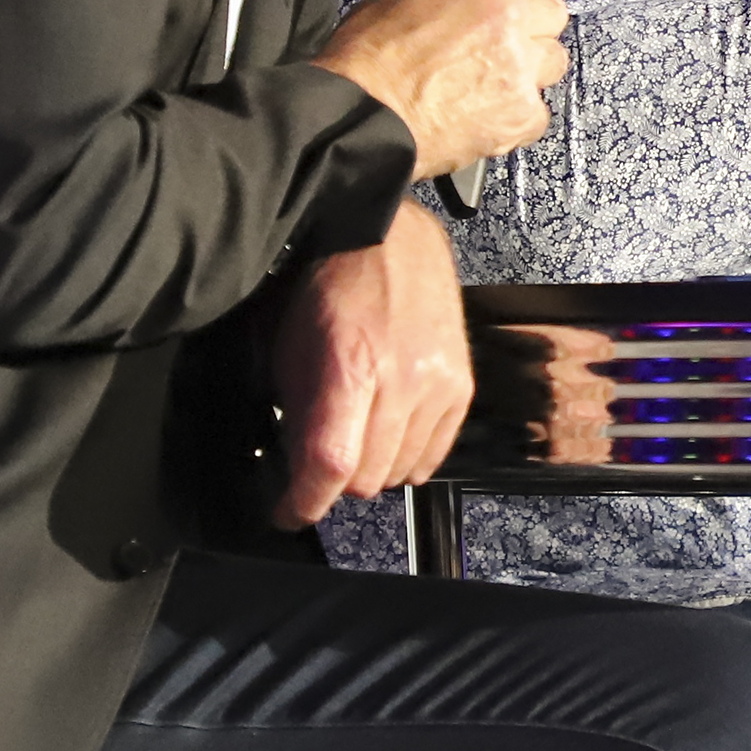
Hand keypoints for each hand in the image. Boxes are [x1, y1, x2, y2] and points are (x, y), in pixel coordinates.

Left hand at [269, 199, 473, 527]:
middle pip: (366, 477)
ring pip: (401, 471)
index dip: (303, 502)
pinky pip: (435, 454)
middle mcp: (402, 381)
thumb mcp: (290, 348)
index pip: (331, 465)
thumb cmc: (332, 283)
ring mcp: (439, 385)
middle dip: (333, 482)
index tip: (288, 512)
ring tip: (355, 440)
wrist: (388, 238)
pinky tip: (389, 439)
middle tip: (316, 464)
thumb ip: (298, 414)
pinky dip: (408, 458)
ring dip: (372, 469)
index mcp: (351, 368)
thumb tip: (299, 470)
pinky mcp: (462, 386)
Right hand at [316, 0, 570, 177]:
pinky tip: (482, 115)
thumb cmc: (363, 65)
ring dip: (530, 69)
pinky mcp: (523, 113)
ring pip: (554, 59)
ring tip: (486, 83)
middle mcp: (502, 15)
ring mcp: (517, 66)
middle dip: (530, 25)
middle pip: (554, 9)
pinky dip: (518, 115)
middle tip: (495, 44)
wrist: (356, 124)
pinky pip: (540, 109)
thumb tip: (465, 0)